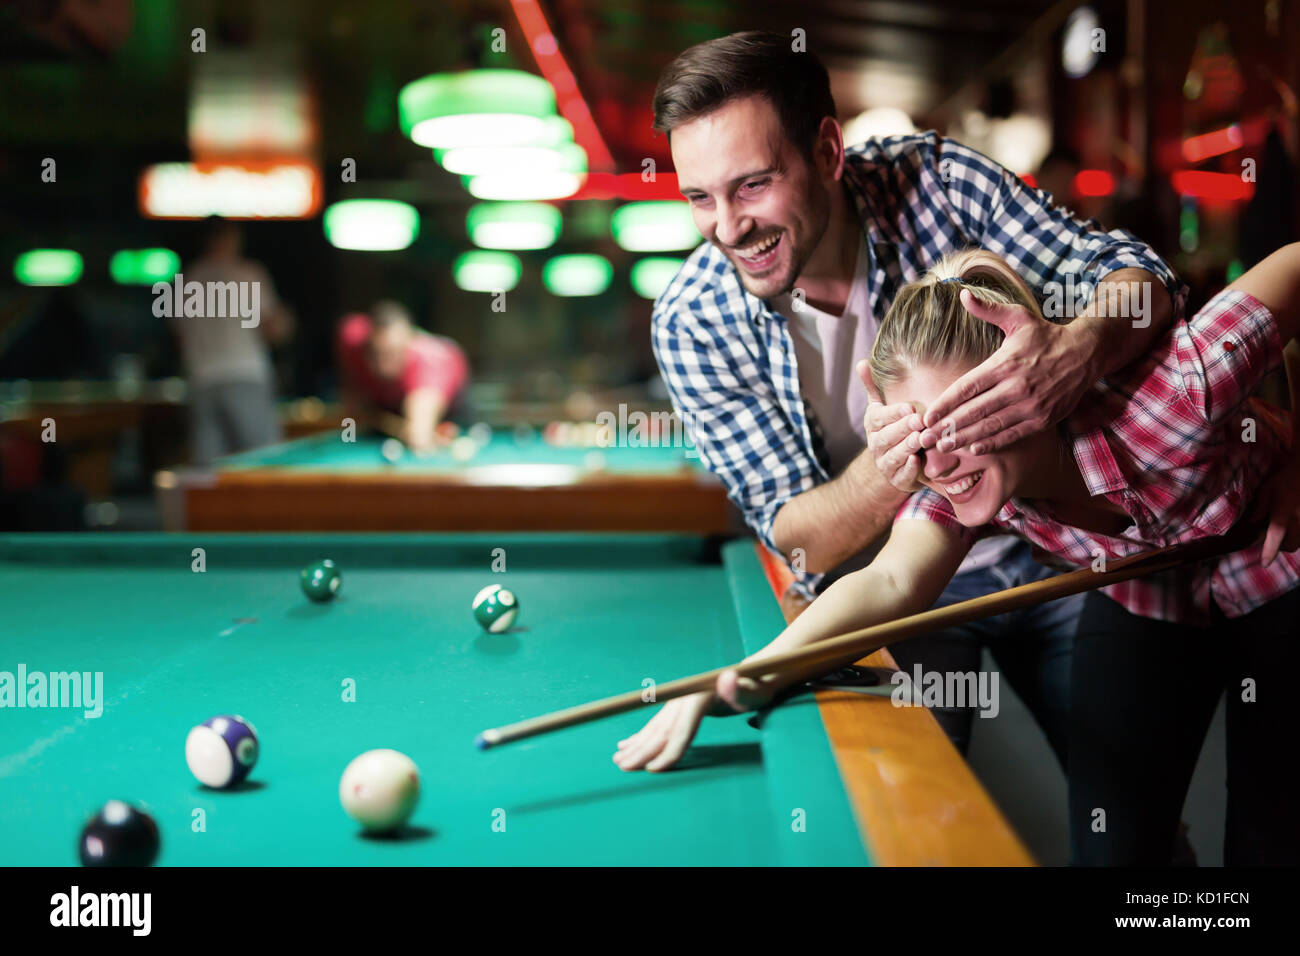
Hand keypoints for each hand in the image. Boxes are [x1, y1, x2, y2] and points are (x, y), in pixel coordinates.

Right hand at [612, 670, 774, 771]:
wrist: (753, 675)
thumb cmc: (756, 688)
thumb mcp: (755, 691)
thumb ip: (741, 689)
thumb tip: (727, 677)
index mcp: (698, 696)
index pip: (681, 728)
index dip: (668, 750)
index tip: (654, 769)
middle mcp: (683, 698)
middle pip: (662, 729)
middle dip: (642, 751)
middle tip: (623, 768)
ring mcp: (679, 702)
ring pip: (655, 728)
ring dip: (636, 745)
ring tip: (618, 760)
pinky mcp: (680, 707)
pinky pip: (657, 724)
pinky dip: (641, 736)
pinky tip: (626, 744)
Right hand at [857, 360, 923, 491]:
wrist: (893, 465)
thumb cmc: (892, 430)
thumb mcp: (881, 409)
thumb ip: (873, 388)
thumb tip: (861, 363)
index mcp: (873, 425)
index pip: (879, 418)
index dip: (894, 413)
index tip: (909, 408)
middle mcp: (876, 444)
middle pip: (887, 436)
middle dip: (903, 429)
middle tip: (919, 421)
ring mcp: (885, 463)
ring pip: (894, 455)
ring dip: (907, 447)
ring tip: (920, 439)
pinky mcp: (897, 479)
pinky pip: (901, 475)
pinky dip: (908, 469)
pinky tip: (916, 461)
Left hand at [919, 289, 1100, 454]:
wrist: (1087, 352)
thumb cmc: (1046, 335)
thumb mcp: (1018, 318)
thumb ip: (988, 310)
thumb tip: (963, 294)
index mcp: (1005, 364)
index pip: (967, 388)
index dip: (945, 404)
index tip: (928, 416)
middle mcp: (1016, 387)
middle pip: (975, 411)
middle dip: (949, 427)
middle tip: (928, 438)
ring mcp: (1031, 405)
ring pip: (991, 426)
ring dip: (965, 438)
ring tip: (944, 446)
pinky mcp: (1043, 418)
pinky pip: (1012, 434)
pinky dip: (992, 442)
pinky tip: (974, 448)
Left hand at [1259, 457, 1299, 566]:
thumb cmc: (1286, 479)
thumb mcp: (1267, 491)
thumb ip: (1260, 509)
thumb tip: (1253, 524)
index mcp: (1283, 516)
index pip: (1274, 539)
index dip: (1269, 553)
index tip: (1265, 563)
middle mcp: (1298, 522)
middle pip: (1290, 546)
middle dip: (1280, 547)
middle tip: (1272, 539)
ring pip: (1299, 542)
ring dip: (1290, 541)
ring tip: (1283, 531)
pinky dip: (1297, 533)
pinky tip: (1292, 523)